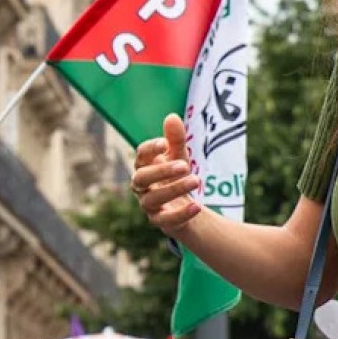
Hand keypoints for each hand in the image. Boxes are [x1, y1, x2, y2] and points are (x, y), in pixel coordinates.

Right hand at [131, 114, 200, 235]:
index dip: (150, 149)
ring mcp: (149, 205)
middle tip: (185, 165)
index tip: (165, 144)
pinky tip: (197, 206)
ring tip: (196, 180)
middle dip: (161, 171)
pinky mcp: (160, 221)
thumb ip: (175, 139)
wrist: (185, 206)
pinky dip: (181, 214)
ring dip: (174, 189)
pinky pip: (165, 220)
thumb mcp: (179, 155)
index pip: (140, 156)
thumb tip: (171, 117)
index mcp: (144, 166)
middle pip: (142, 178)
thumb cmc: (176, 176)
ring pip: (153, 199)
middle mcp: (141, 186)